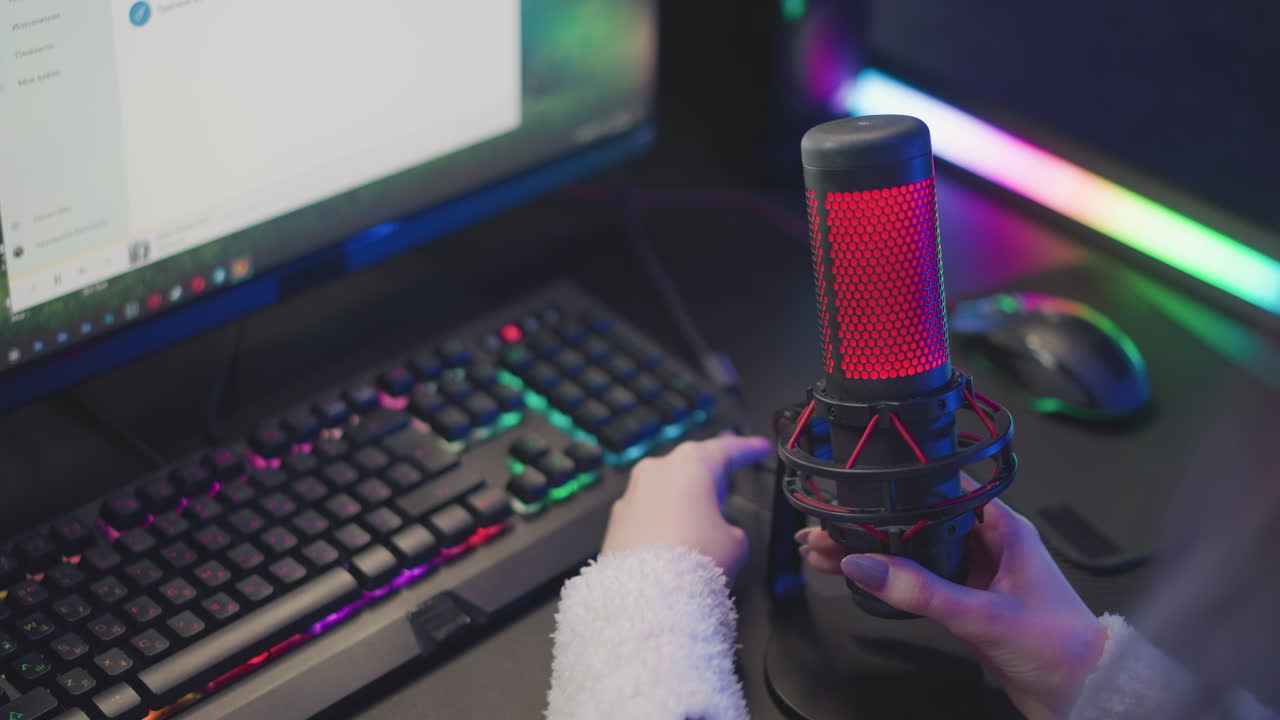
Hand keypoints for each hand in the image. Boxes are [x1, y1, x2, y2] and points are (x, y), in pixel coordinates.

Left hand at [602, 435, 771, 581]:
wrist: (647, 596)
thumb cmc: (692, 562)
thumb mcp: (736, 542)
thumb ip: (730, 526)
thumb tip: (719, 531)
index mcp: (690, 465)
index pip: (726, 449)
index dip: (747, 449)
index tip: (758, 448)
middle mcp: (656, 471)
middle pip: (690, 466)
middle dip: (709, 476)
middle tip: (726, 485)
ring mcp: (632, 494)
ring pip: (665, 489)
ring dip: (683, 503)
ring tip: (701, 527)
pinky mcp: (617, 520)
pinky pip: (647, 513)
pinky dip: (662, 522)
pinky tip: (674, 544)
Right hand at [796, 478, 1106, 719]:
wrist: (1083, 695)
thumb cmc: (1057, 646)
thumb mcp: (983, 614)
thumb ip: (922, 591)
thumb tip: (864, 565)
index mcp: (1003, 528)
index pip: (946, 487)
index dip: (904, 482)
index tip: (861, 481)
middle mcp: (988, 544)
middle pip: (920, 521)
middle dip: (874, 521)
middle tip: (827, 524)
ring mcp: (976, 574)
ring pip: (915, 552)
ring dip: (875, 550)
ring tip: (825, 548)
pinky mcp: (966, 603)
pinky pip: (919, 582)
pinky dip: (888, 578)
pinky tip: (859, 575)